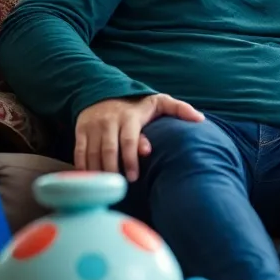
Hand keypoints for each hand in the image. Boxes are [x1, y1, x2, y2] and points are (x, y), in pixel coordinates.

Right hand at [74, 94, 204, 181]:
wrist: (103, 91)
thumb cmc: (137, 104)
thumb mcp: (159, 101)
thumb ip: (179, 109)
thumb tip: (201, 119)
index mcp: (130, 117)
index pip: (129, 140)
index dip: (131, 159)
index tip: (135, 177)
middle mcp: (110, 121)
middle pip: (109, 149)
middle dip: (114, 169)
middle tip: (120, 187)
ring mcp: (94, 127)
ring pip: (93, 153)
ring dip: (98, 172)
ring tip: (106, 187)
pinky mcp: (81, 131)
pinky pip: (79, 152)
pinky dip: (82, 167)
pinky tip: (89, 180)